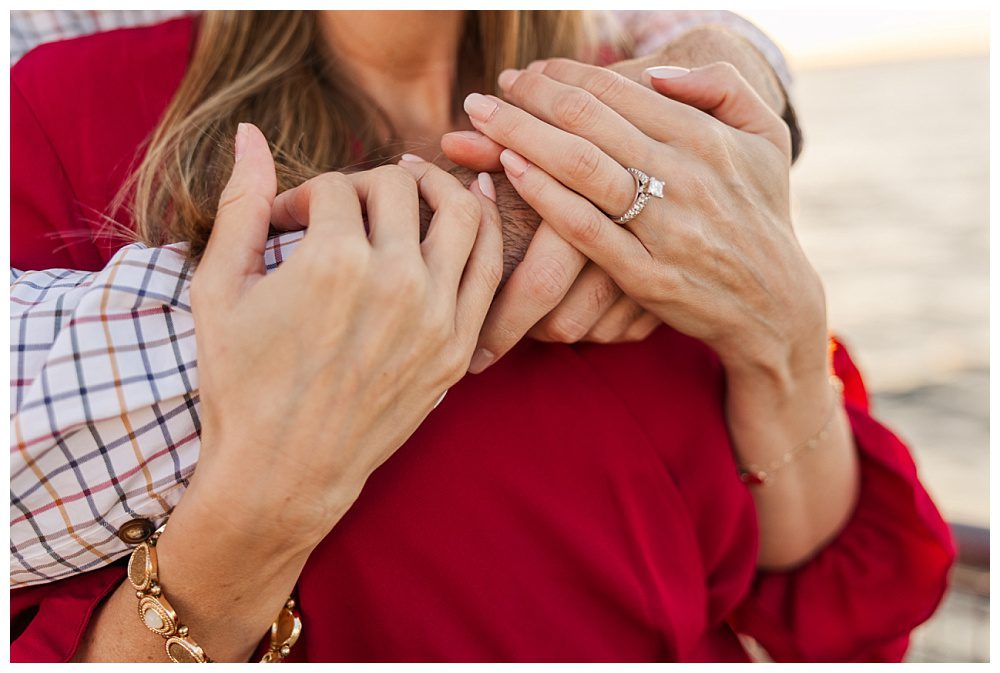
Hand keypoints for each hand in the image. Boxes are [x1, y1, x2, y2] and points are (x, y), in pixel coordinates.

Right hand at [188, 123, 501, 550]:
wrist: (284, 471)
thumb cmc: (240, 383)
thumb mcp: (220, 289)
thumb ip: (240, 205)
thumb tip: (248, 134)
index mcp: (334, 262)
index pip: (339, 186)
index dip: (307, 193)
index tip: (287, 219)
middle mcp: (397, 282)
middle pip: (400, 187)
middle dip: (365, 183)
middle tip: (343, 206)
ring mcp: (437, 318)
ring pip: (463, 213)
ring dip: (437, 187)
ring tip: (411, 187)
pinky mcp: (458, 349)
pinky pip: (490, 269)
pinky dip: (485, 229)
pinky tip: (468, 209)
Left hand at [461, 58, 826, 387]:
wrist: (775, 305)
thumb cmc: (762, 213)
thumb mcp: (765, 136)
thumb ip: (721, 87)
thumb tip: (658, 72)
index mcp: (705, 137)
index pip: (616, 90)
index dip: (561, 75)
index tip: (525, 73)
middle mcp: (683, 177)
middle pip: (587, 121)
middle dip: (526, 98)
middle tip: (484, 93)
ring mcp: (664, 228)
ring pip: (579, 168)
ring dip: (520, 136)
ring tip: (478, 120)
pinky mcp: (646, 276)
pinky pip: (585, 230)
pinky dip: (544, 196)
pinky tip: (509, 172)